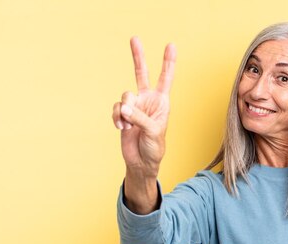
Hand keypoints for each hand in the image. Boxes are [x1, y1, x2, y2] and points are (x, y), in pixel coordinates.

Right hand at [111, 36, 175, 176]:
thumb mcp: (153, 131)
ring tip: (129, 125)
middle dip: (138, 56)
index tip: (171, 45)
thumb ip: (139, 116)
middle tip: (134, 38)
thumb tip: (124, 107)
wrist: (141, 161)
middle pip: (142, 73)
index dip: (168, 62)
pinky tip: (122, 128)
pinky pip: (116, 109)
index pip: (166, 78)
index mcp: (162, 102)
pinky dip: (118, 118)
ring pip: (125, 96)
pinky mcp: (122, 114)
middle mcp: (148, 100)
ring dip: (126, 112)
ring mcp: (134, 106)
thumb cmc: (154, 146)